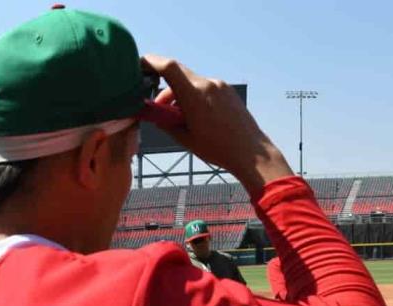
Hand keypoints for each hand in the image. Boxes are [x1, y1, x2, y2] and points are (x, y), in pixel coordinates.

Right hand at [140, 55, 292, 193]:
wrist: (253, 155)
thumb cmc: (219, 149)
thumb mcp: (185, 138)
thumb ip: (164, 121)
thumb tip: (151, 112)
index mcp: (195, 94)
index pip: (167, 66)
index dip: (150, 62)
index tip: (139, 67)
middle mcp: (208, 84)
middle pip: (178, 73)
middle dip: (164, 87)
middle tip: (159, 107)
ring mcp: (221, 86)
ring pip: (191, 82)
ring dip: (180, 94)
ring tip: (179, 118)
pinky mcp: (229, 91)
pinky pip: (205, 88)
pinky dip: (195, 96)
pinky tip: (197, 116)